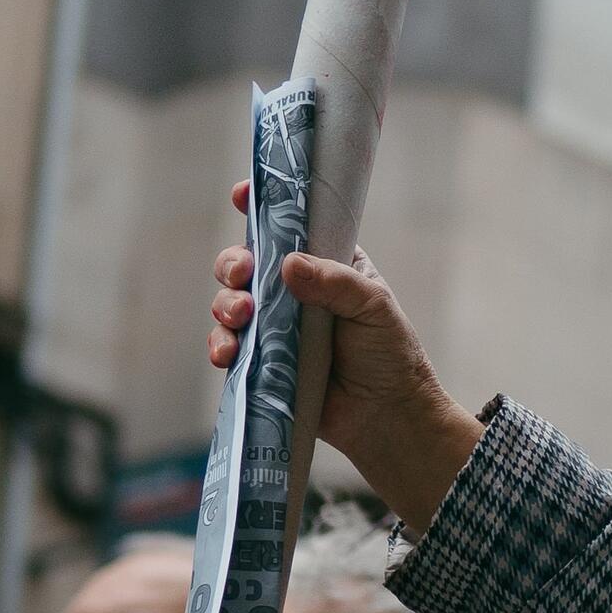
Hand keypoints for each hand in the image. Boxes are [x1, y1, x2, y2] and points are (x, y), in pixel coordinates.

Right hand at [208, 181, 483, 531]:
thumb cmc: (390, 355)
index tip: (242, 194)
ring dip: (225, 304)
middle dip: (234, 263)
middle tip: (241, 273)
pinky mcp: (262, 364)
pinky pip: (229, 348)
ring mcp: (276, 329)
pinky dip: (222, 346)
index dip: (262, 208)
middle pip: (248, 263)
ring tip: (239, 316)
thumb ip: (334, 281)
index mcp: (327, 267)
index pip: (290, 229)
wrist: (388, 418)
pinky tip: (227, 351)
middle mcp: (296, 294)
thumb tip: (287, 263)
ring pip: (231, 303)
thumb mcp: (373, 307)